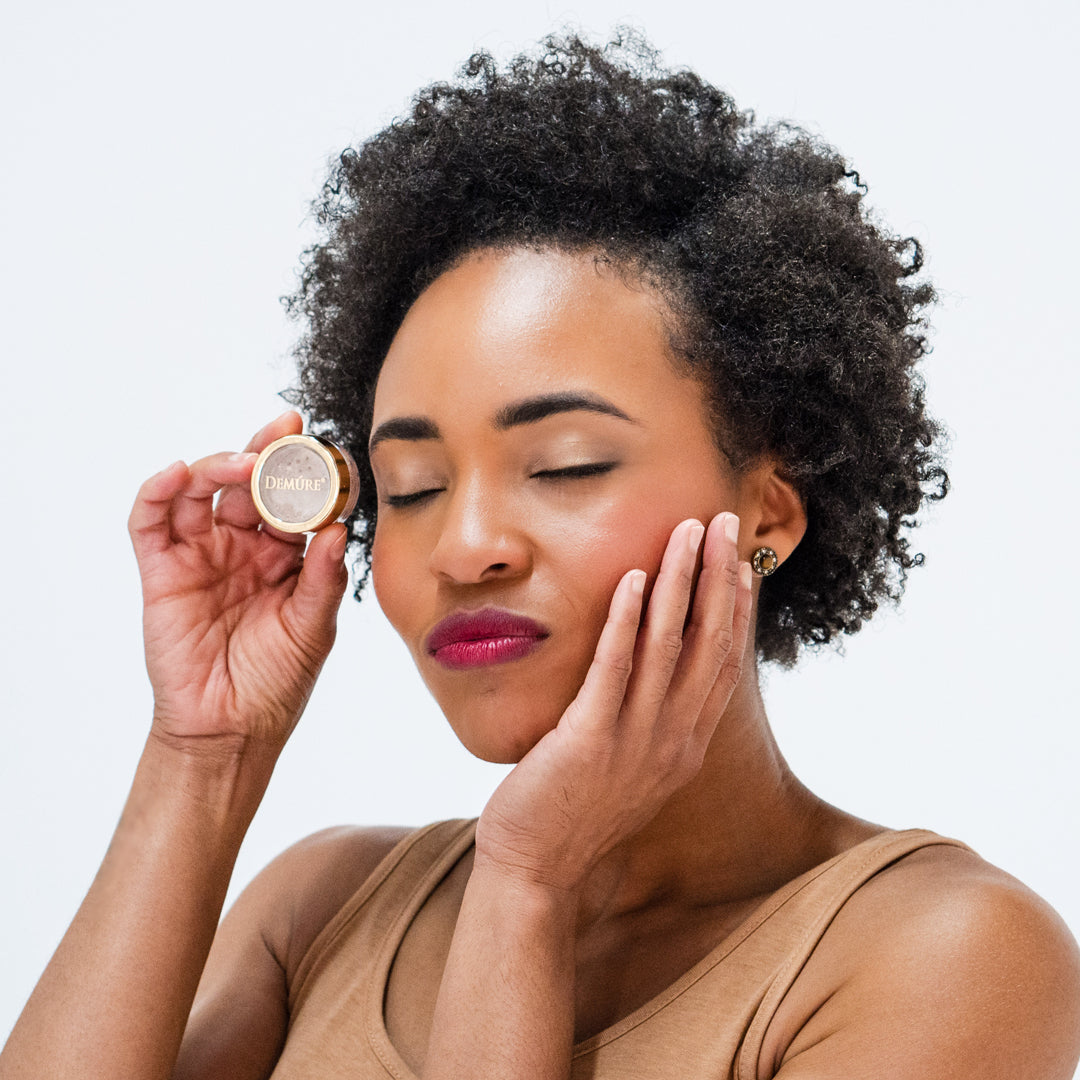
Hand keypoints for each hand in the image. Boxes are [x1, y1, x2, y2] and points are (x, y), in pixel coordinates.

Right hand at [128, 412, 349, 749]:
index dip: (309, 474)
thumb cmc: (277, 681)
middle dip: (267, 453)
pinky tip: (178, 473)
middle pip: (249, 484)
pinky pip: (151, 522)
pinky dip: (159, 491)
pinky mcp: (161, 571)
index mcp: (285, 556)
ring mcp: (201, 555)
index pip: (295, 501)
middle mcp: (242, 546)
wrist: (231, 730)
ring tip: (245, 463)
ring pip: (202, 491)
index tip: (327, 450)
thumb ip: (323, 578)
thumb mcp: (313, 628)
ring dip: (220, 466)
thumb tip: (339, 529)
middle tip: (286, 433)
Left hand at [475, 513, 752, 891]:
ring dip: (681, 584)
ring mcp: (635, 740)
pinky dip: (627, 622)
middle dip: (718, 578)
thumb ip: (650, 719)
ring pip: (669, 648)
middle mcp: (672, 739)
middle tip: (725, 523)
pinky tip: (632, 580)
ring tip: (687, 532)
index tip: (741, 561)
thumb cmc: (577, 811)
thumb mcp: (632, 764)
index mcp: (685, 744)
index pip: (722, 664)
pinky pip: (614, 671)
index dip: (737, 609)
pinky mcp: (589, 740)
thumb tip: (650, 671)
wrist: (538, 870)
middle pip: (709, 644)